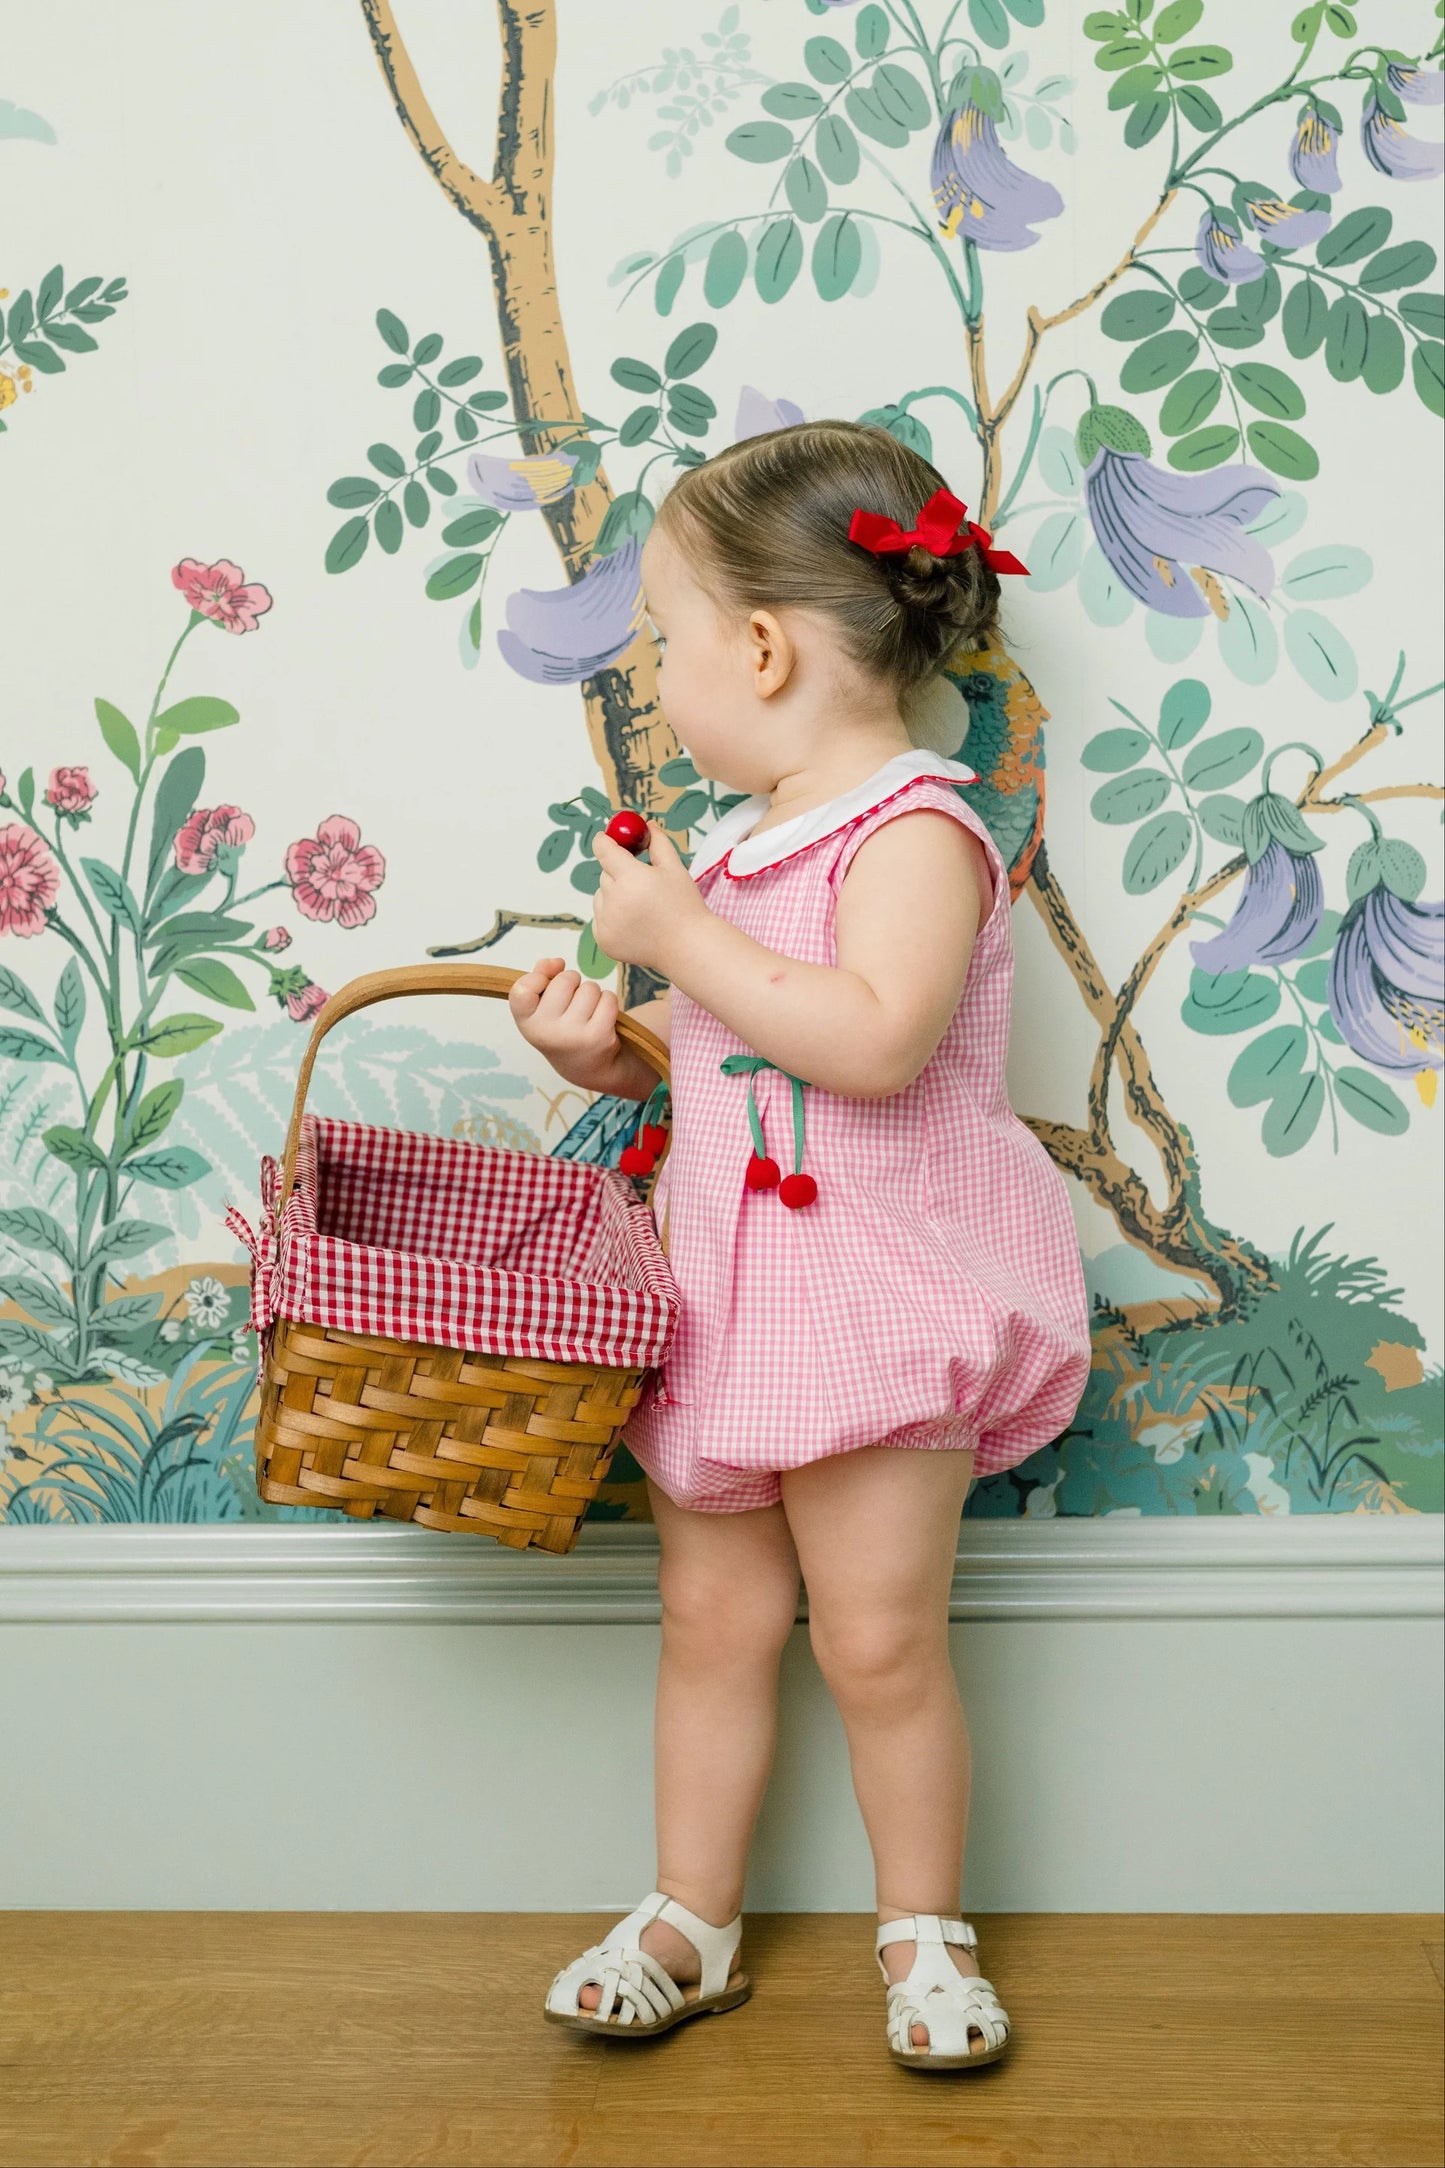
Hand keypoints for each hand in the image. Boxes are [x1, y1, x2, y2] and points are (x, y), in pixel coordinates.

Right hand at [508, 958, 621, 1087]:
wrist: (586, 1066)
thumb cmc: (561, 1027)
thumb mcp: (541, 1007)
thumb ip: (540, 976)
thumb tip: (556, 962)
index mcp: (526, 1022)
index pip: (522, 989)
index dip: (538, 978)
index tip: (545, 986)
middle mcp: (545, 1031)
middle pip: (564, 980)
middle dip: (573, 983)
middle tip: (572, 1002)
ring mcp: (572, 1035)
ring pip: (589, 988)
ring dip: (592, 994)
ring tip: (587, 1012)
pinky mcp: (598, 1036)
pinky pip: (608, 998)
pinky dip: (608, 1002)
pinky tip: (601, 1017)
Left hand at [591, 819, 706, 970]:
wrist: (688, 947)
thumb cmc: (684, 906)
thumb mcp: (674, 868)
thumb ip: (657, 842)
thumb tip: (646, 824)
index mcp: (630, 878)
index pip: (604, 850)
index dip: (604, 841)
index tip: (606, 838)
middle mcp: (614, 901)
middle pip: (604, 874)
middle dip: (618, 873)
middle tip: (641, 882)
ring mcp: (606, 923)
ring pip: (600, 896)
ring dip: (613, 895)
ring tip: (641, 906)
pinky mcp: (604, 940)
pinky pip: (600, 918)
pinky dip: (611, 916)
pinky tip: (634, 922)